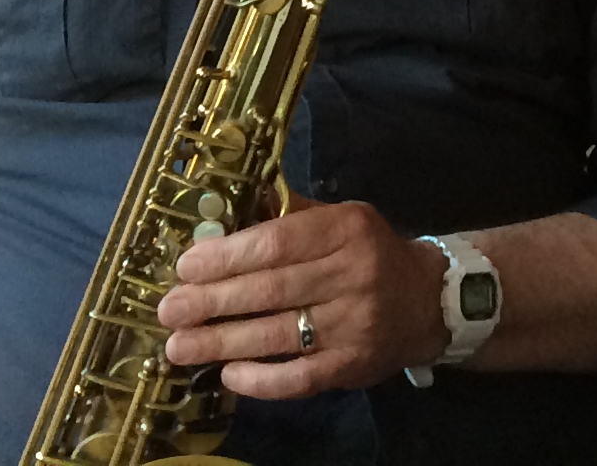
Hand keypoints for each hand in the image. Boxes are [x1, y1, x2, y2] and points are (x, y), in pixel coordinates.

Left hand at [159, 201, 449, 395]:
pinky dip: (261, 379)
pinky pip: (300, 377)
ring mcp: (355, 324)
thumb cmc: (368, 253)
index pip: (279, 242)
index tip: (186, 267)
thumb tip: (220, 217)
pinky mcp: (353, 365)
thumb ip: (289, 218)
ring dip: (222, 343)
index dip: (228, 257)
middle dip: (213, 301)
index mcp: (347, 230)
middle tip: (169, 310)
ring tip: (179, 347)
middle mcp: (354, 274)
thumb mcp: (340, 219)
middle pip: (272, 290)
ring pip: (279, 335)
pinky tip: (228, 374)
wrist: (426, 300)